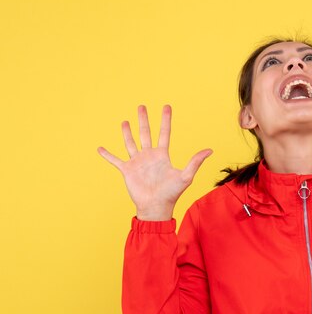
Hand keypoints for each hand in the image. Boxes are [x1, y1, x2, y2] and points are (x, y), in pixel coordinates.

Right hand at [98, 105, 211, 219]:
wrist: (156, 207)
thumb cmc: (172, 193)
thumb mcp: (186, 176)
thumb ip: (195, 162)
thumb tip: (210, 150)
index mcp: (162, 156)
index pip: (164, 133)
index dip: (165, 120)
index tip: (166, 106)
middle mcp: (149, 156)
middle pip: (146, 133)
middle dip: (144, 120)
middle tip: (142, 106)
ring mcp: (137, 163)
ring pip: (131, 143)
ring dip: (127, 132)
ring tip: (125, 121)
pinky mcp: (127, 171)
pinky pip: (115, 160)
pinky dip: (107, 155)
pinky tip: (100, 148)